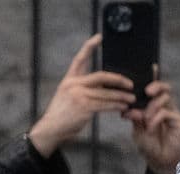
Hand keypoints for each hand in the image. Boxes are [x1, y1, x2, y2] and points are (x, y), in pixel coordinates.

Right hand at [28, 34, 134, 157]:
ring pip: (106, 93)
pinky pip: (105, 104)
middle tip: (130, 84)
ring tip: (130, 99)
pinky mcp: (83, 107)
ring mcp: (78, 95)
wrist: (49, 130)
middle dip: (118, 80)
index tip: (99, 37)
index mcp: (68, 81)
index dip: (89, 47)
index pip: (79, 60)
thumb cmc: (61, 116)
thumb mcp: (67, 97)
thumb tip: (104, 87)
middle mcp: (73, 85)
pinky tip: (123, 107)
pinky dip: (116, 106)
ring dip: (121, 97)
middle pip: (101, 76)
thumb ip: (82, 89)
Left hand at [125, 78, 179, 173]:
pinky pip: (167, 113)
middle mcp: (162, 107)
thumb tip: (129, 109)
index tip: (149, 68)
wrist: (161, 160)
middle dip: (156, 85)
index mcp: (151, 107)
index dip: (152, 78)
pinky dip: (156, 118)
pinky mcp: (177, 121)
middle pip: (163, 89)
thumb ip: (135, 120)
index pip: (152, 91)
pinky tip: (150, 127)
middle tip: (147, 91)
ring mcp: (171, 113)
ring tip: (145, 117)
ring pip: (166, 98)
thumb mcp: (138, 132)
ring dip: (153, 106)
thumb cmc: (150, 145)